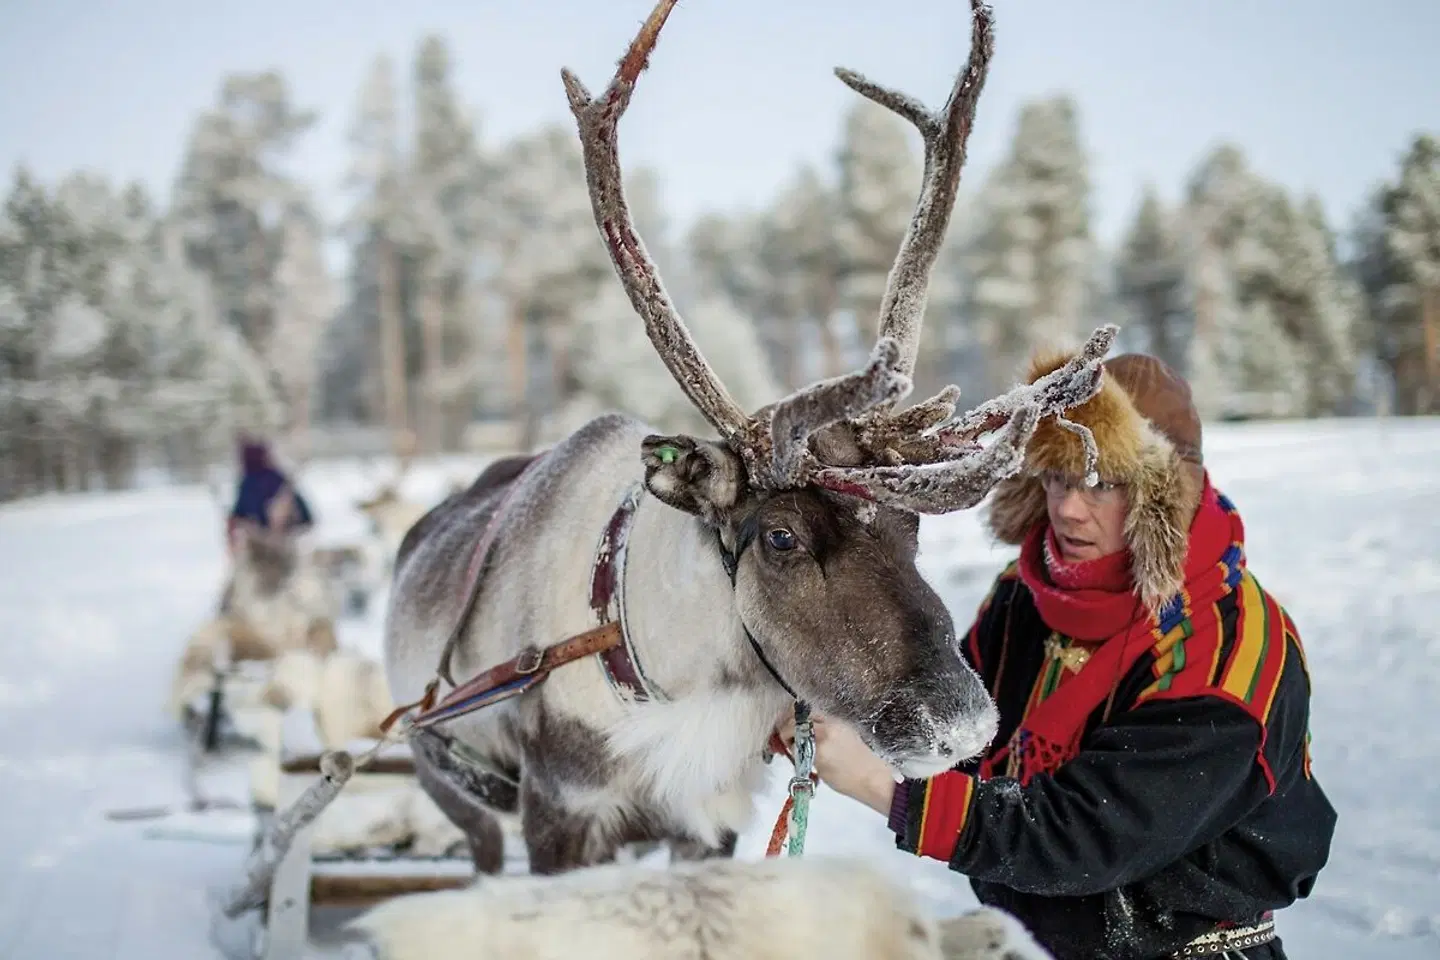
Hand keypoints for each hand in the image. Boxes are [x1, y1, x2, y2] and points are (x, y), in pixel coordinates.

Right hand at [774, 707, 897, 816]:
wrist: (872, 778)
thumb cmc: (845, 780)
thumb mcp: (819, 769)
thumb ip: (805, 753)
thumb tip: (795, 746)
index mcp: (820, 740)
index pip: (793, 727)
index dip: (784, 734)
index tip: (785, 744)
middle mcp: (828, 726)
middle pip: (801, 715)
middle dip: (791, 724)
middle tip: (790, 738)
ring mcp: (838, 723)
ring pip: (812, 714)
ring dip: (804, 723)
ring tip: (803, 738)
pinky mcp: (844, 725)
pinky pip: (824, 719)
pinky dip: (816, 725)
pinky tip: (817, 739)